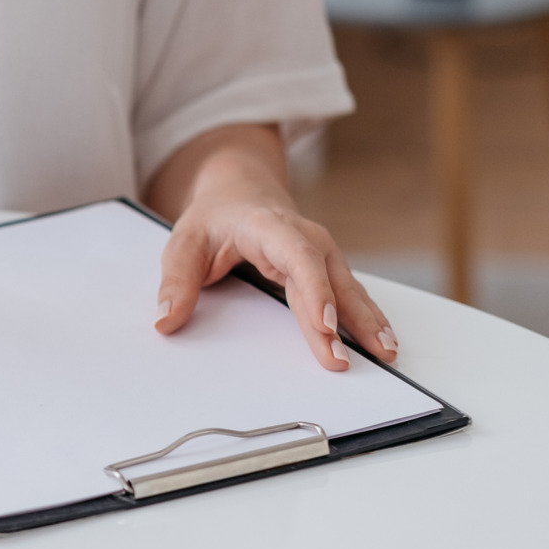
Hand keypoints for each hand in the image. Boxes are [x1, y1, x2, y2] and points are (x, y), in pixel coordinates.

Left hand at [147, 125, 398, 371]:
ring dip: (366, 320)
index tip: (323, 323)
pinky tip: (380, 340)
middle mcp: (306, 237)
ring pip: (347, 287)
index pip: (299, 257)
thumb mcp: (183, 242)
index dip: (314, 290)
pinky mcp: (326, 267)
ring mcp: (320, 252)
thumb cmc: (214, 217)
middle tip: (347, 359)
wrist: (239, 189)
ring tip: (384, 352)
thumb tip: (164, 320)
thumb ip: (175, 281)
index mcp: (271, 227)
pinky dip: (365, 316)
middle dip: (342, 320)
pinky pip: (349, 293)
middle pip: (328, 279)